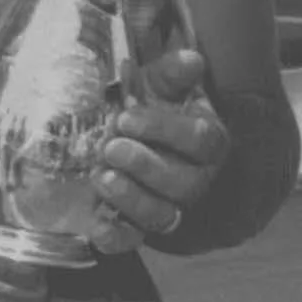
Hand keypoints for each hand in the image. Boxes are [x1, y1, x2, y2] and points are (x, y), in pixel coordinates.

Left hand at [93, 42, 230, 252]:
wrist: (119, 137)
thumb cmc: (143, 108)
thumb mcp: (155, 85)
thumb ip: (172, 74)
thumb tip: (192, 60)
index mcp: (206, 142)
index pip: (200, 140)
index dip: (165, 130)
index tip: (126, 118)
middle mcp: (194, 179)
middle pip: (184, 183)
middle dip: (146, 165)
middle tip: (111, 147)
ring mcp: (168, 206)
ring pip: (162, 215)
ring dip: (131, 199)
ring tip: (101, 177)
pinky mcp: (136, 228)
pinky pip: (132, 241)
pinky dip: (115, 238)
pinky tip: (95, 224)